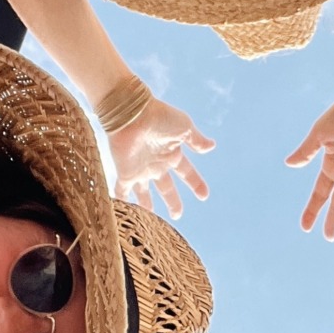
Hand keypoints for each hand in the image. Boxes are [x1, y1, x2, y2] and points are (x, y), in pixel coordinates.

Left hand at [109, 97, 214, 219]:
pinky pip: (123, 191)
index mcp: (172, 154)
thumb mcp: (184, 127)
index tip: (204, 196)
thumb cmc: (159, 116)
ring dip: (146, 205)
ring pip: (143, 193)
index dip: (195, 183)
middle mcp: (156, 164)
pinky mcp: (125, 172)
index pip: (187, 173)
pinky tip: (122, 212)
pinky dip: (122, 201)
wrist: (132, 113)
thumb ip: (196, 140)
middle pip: (166, 187)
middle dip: (172, 201)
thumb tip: (212, 146)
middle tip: (177, 215)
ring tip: (148, 220)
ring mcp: (140, 169)